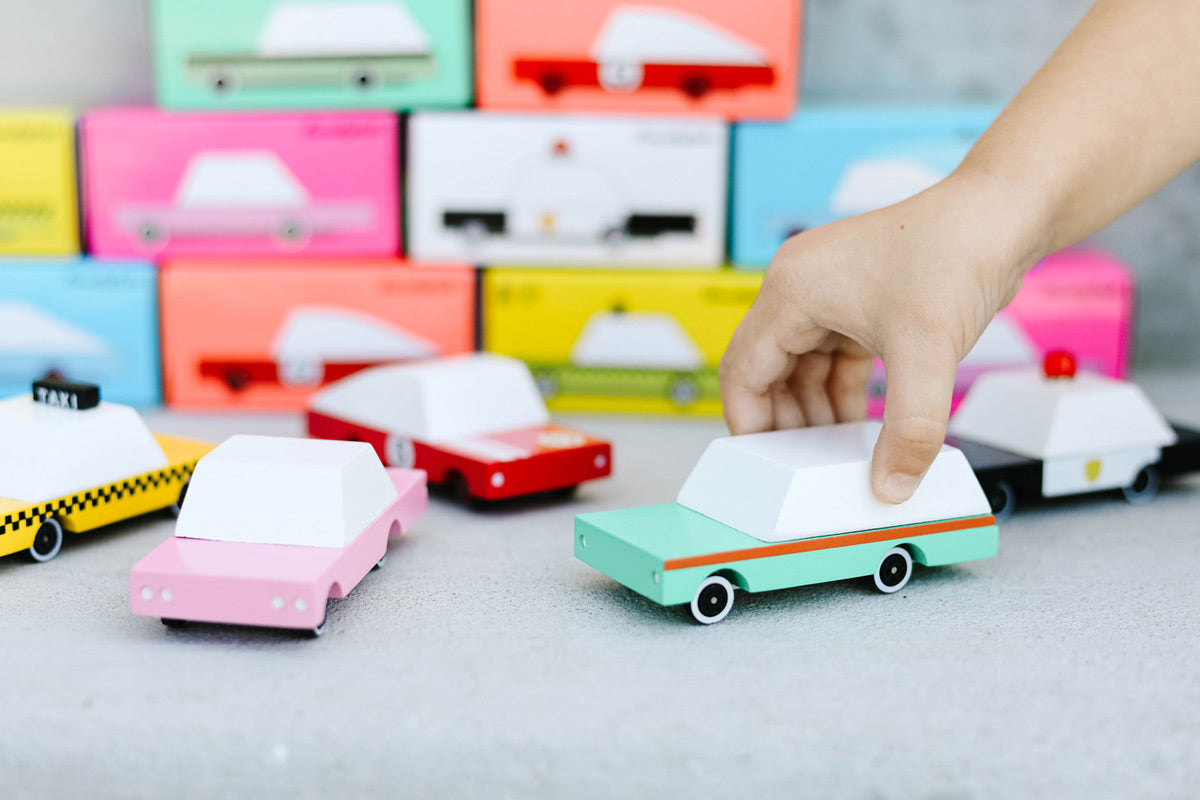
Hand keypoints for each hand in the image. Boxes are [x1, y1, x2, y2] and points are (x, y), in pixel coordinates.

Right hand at [720, 171, 1040, 502]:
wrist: (1002, 212)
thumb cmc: (956, 251)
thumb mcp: (927, 353)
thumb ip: (909, 430)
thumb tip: (893, 485)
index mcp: (791, 290)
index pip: (742, 370)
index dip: (749, 422)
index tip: (763, 464)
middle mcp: (799, 287)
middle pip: (766, 371)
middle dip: (785, 421)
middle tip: (804, 467)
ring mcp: (827, 293)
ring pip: (799, 367)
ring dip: (814, 409)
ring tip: (834, 452)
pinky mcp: (857, 300)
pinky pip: (831, 356)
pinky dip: (839, 390)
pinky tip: (859, 422)